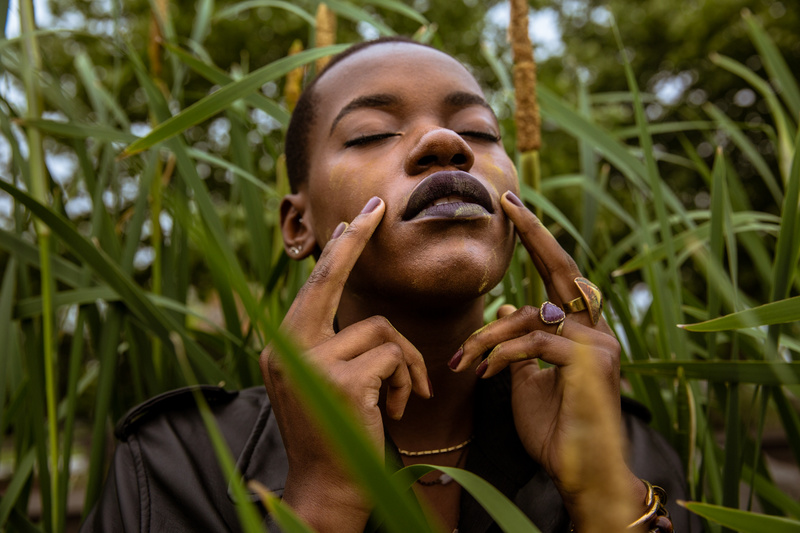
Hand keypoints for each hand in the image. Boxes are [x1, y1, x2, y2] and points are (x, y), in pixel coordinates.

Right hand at [260, 196, 431, 531]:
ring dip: (405, 362)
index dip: (337, 251)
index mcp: (283, 345)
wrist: (328, 489)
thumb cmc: (335, 435)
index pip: (313, 287)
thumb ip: (333, 345)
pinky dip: (407, 382)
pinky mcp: (340, 379)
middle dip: (356, 239)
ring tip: (401, 397)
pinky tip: (394, 412)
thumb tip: (363, 311)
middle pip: (328, 278)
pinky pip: (394, 355)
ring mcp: (310, 361)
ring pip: (381, 327)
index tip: (354, 220)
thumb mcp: (324, 383)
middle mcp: (287, 346)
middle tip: (377, 206)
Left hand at [450, 191, 640, 528]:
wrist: (578, 472)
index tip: (513, 208)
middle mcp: (596, 330)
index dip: (538, 241)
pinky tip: (487, 374)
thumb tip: (508, 310)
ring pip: (532, 315)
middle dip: (534, 234)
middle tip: (507, 202)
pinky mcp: (591, 365)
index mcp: (580, 330)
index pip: (558, 276)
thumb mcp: (527, 377)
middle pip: (562, 271)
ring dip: (487, 337)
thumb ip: (520, 342)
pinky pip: (536, 342)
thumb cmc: (553, 427)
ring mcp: (599, 346)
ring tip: (462, 362)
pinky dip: (504, 354)